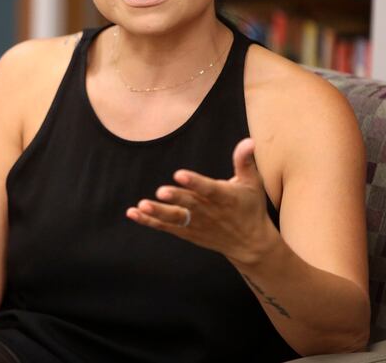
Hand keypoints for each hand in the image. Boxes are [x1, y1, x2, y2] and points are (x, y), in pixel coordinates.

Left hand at [127, 137, 278, 266]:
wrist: (250, 244)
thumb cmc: (250, 208)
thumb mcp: (252, 184)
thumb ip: (245, 161)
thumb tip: (248, 140)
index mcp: (225, 198)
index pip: (209, 189)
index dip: (195, 182)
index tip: (180, 174)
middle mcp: (210, 212)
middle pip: (190, 205)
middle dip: (175, 199)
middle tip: (160, 191)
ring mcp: (197, 224)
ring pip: (176, 219)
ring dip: (158, 212)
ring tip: (142, 205)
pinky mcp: (188, 232)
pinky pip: (166, 227)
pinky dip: (150, 221)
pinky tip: (133, 213)